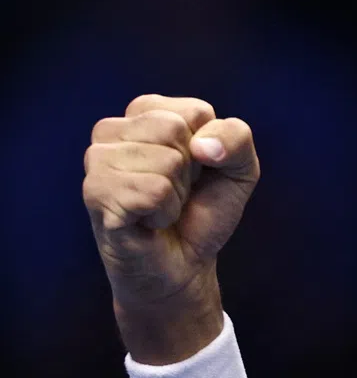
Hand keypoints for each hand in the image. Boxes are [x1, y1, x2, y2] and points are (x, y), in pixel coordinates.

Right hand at [83, 94, 259, 312]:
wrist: (185, 266)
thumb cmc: (204, 211)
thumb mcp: (239, 168)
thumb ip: (236, 138)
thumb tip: (202, 146)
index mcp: (145, 112)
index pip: (196, 111)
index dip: (211, 149)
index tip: (196, 172)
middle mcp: (112, 129)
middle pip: (175, 129)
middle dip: (191, 171)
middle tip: (176, 193)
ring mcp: (97, 160)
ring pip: (165, 160)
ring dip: (176, 194)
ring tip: (161, 207)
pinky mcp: (95, 192)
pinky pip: (153, 191)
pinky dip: (164, 213)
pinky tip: (149, 222)